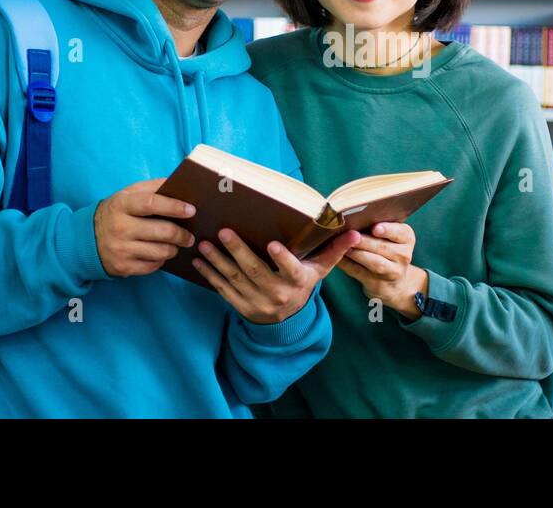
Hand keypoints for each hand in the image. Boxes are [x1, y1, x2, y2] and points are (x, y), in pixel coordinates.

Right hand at [93, 177, 195, 277]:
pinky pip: (153, 266)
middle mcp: (120, 227)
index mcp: (121, 205)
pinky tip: (159, 254)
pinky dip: (161, 260)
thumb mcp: (128, 194)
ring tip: (176, 245)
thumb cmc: (116, 212)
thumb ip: (153, 187)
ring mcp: (120, 249)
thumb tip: (181, 186)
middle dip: (182, 235)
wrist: (86, 239)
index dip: (174, 206)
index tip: (191, 210)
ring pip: (161, 252)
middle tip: (190, 236)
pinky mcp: (122, 266)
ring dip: (174, 249)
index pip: (152, 203)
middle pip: (162, 231)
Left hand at [192, 228, 359, 324]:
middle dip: (238, 250)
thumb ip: (334, 251)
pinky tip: (198, 260)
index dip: (282, 259)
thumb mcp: (319, 270)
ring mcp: (256, 302)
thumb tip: (354, 232)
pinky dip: (209, 275)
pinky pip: (223, 289)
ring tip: (204, 243)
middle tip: (224, 231)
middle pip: (255, 270)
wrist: (286, 321)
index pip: (291, 270)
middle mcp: (276, 294)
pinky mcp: (240, 306)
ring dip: (218, 261)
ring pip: (235, 279)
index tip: (272, 244)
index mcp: (297, 282)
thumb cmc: (302, 284)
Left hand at [336, 223, 427, 319]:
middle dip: (365, 241)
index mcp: (407, 238)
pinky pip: (360, 273)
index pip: (401, 232)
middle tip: (350, 234)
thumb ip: (377, 224)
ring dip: (357, 253)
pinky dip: (348, 265)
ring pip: (374, 262)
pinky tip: (337, 257)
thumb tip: (353, 214)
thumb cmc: (385, 249)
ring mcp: (393, 272)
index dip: (388, 230)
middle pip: (383, 247)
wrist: (392, 281)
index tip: (375, 228)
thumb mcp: (389, 236)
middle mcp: (404, 255)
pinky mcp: (378, 284)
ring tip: (343, 246)